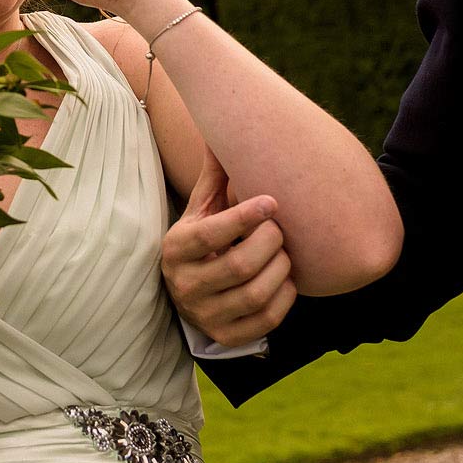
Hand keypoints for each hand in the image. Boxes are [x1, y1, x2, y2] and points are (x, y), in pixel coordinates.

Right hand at [160, 149, 294, 347]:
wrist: (187, 293)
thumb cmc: (202, 240)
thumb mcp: (201, 210)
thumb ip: (215, 176)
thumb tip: (221, 126)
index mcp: (176, 248)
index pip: (211, 233)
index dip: (244, 217)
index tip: (272, 201)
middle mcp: (185, 285)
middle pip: (239, 265)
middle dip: (270, 243)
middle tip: (280, 229)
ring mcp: (205, 315)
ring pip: (256, 294)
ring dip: (281, 269)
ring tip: (284, 254)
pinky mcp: (227, 336)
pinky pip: (267, 320)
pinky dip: (285, 297)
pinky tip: (286, 280)